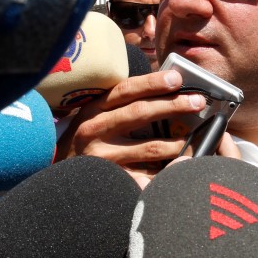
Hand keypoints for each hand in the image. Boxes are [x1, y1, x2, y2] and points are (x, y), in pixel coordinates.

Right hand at [56, 69, 206, 179]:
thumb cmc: (87, 136)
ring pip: (149, 147)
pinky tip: (181, 168)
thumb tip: (166, 87)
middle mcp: (96, 129)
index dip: (153, 82)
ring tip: (194, 139)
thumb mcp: (96, 114)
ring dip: (177, 143)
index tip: (177, 78)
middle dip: (173, 105)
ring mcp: (103, 156)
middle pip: (140, 113)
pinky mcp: (111, 179)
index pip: (126, 89)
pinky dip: (165, 172)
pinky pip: (146, 176)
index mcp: (94, 107)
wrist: (59, 170)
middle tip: (198, 102)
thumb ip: (122, 103)